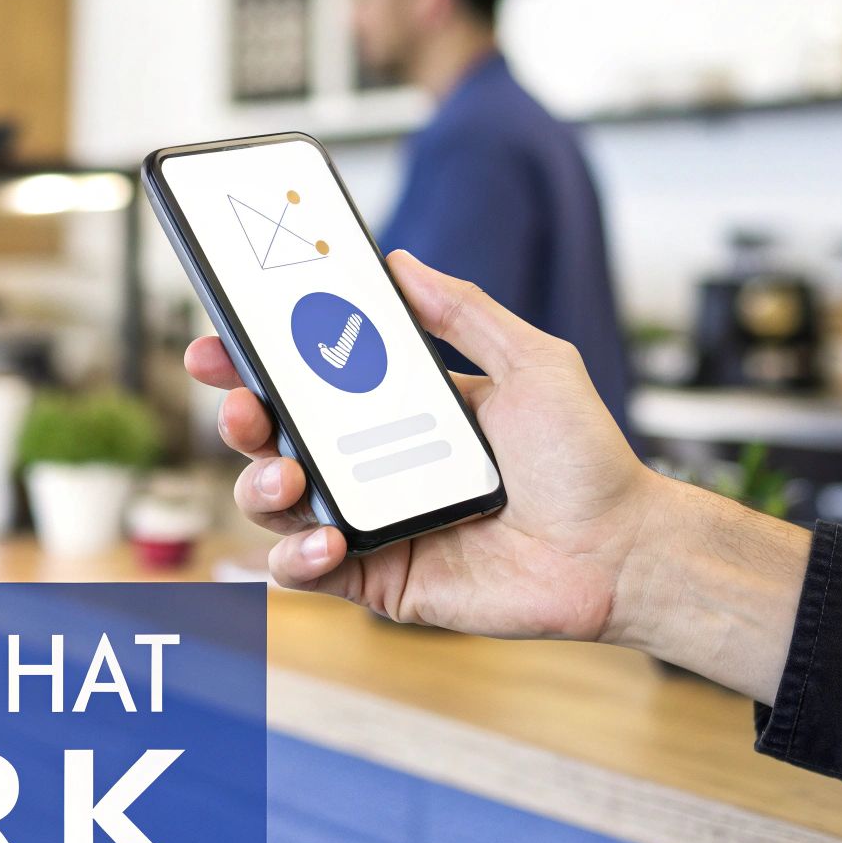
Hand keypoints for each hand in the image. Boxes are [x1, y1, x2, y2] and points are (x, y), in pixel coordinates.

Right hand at [185, 250, 662, 643]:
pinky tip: (325, 539)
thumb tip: (401, 262)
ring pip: (276, 504)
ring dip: (259, 486)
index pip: (306, 379)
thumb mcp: (533, 363)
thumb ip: (466, 313)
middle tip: (246, 406)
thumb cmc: (586, 461)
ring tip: (287, 475)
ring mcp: (371, 524)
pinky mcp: (380, 579)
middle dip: (240, 419)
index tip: (220, 342)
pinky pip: (309, 572)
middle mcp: (373, 465)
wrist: (622, 550)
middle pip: (274, 439)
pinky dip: (296, 557)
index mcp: (397, 410)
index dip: (253, 361)